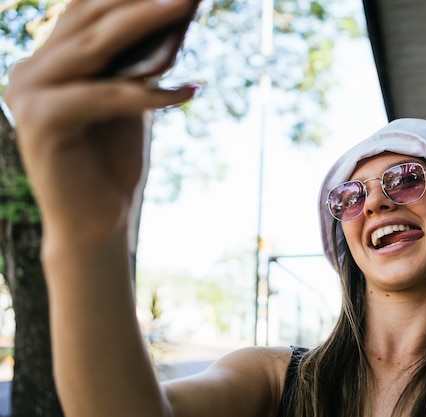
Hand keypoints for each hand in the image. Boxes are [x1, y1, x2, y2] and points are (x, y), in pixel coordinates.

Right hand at [5, 0, 196, 244]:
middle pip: (86, 17)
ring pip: (92, 47)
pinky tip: (189, 91)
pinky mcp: (41, 123)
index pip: (84, 9)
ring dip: (143, 22)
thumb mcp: (130, 101)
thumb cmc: (115, 162)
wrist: (98, 221)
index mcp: (48, 62)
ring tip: (185, 6)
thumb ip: (138, 62)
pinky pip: (104, 95)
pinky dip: (147, 92)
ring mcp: (28, 95)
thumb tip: (174, 12)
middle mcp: (30, 71)